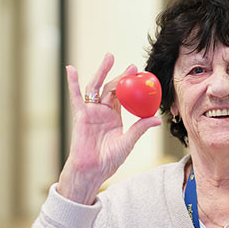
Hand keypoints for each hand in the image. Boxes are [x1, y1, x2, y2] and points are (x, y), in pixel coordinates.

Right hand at [55, 53, 162, 204]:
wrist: (93, 170)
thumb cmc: (109, 159)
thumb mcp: (128, 142)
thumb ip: (140, 128)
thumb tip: (158, 119)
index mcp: (114, 116)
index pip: (124, 95)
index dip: (131, 85)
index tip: (142, 75)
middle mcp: (102, 111)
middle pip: (111, 88)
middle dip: (120, 75)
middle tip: (132, 65)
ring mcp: (91, 112)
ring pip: (96, 87)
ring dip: (102, 72)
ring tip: (110, 57)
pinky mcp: (80, 115)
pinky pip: (75, 97)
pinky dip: (72, 82)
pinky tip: (70, 69)